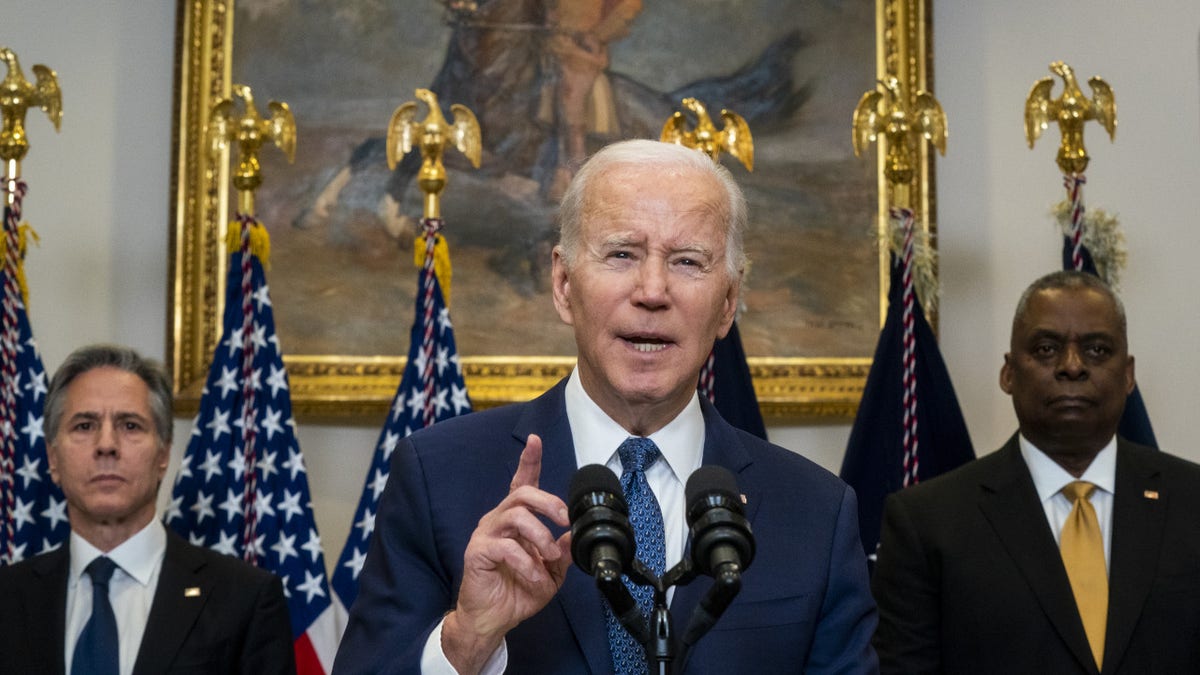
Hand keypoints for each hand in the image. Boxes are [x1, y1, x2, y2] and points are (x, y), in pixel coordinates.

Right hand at [442, 434, 572, 673]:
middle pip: (522, 494)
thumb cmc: (517, 591)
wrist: (493, 619)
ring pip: (515, 515)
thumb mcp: (551, 572)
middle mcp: (499, 520)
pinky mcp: (478, 552)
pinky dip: (526, 562)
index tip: (535, 440)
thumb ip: (563, 551)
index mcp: (516, 520)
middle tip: (564, 519)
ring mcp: (486, 534)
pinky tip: (534, 577)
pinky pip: (505, 546)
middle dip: (549, 502)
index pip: (522, 482)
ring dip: (540, 536)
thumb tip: (576, 534)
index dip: (528, 460)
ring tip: (549, 557)